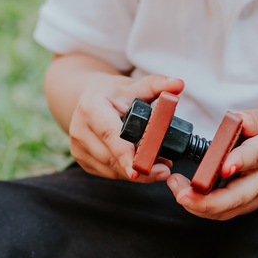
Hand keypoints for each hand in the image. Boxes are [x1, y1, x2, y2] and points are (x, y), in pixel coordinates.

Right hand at [68, 73, 184, 182]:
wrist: (87, 98)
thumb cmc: (112, 92)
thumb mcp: (133, 85)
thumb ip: (157, 85)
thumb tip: (178, 84)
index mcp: (91, 108)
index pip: (110, 135)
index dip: (125, 155)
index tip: (138, 170)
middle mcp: (80, 130)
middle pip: (112, 158)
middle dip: (140, 169)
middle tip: (165, 170)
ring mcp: (78, 148)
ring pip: (111, 170)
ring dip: (136, 173)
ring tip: (159, 167)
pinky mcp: (82, 160)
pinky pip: (108, 173)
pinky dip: (126, 173)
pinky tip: (142, 167)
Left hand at [166, 110, 257, 220]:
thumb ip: (253, 119)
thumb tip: (238, 120)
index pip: (255, 157)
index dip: (239, 161)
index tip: (223, 167)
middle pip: (238, 196)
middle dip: (207, 200)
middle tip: (181, 194)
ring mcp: (253, 197)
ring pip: (226, 210)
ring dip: (197, 205)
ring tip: (176, 187)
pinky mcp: (242, 206)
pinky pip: (220, 213)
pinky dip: (199, 208)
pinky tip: (183, 193)